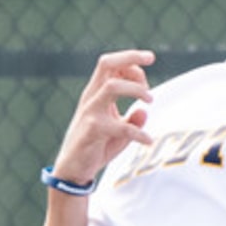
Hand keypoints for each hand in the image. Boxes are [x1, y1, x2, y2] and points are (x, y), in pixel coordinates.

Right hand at [49, 48, 153, 186]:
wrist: (74, 169)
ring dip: (136, 89)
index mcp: (96, 93)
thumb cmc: (96, 146)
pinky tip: (148, 140)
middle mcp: (91, 97)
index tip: (146, 75)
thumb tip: (144, 113)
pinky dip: (138, 132)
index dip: (131, 63)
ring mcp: (91, 112)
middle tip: (151, 59)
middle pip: (107, 64)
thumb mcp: (118, 131)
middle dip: (130, 57)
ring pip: (112, 86)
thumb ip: (131, 120)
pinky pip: (120, 125)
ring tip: (150, 101)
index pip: (111, 65)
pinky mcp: (93, 130)